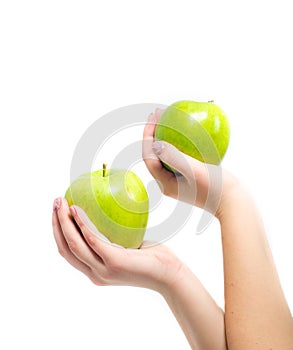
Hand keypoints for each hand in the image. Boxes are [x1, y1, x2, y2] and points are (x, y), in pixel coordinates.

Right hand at [52, 197, 182, 292]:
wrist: (170, 275)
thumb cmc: (151, 258)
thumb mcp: (127, 246)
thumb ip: (113, 237)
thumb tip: (105, 211)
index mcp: (95, 271)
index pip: (68, 252)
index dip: (58, 232)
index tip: (57, 213)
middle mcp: (95, 273)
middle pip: (65, 248)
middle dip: (56, 224)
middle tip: (55, 202)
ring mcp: (103, 270)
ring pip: (73, 245)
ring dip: (63, 222)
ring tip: (61, 202)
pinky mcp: (114, 262)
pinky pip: (92, 239)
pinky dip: (81, 224)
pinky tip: (77, 210)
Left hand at [142, 109, 236, 215]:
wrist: (234, 203)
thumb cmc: (216, 189)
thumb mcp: (195, 171)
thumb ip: (175, 158)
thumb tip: (156, 144)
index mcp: (164, 183)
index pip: (149, 156)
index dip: (147, 135)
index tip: (153, 117)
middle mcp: (168, 181)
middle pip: (155, 153)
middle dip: (153, 132)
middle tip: (158, 112)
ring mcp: (178, 178)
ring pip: (167, 152)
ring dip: (166, 134)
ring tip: (169, 116)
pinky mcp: (189, 175)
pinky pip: (180, 154)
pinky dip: (181, 140)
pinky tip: (190, 129)